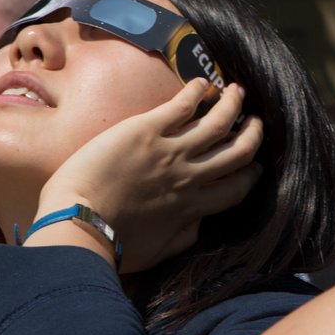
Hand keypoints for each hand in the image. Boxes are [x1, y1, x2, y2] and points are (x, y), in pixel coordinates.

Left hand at [37, 80, 263, 273]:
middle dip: (252, 134)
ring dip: (232, 105)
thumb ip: (184, 236)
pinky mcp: (147, 131)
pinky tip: (202, 83)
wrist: (79, 224)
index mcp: (193, 207)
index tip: (256, 165)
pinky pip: (182, 106)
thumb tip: (199, 223)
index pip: (237, 187)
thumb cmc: (113, 245)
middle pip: (238, 151)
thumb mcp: (158, 251)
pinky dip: (197, 92)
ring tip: (237, 92)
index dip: (251, 173)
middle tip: (255, 122)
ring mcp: (171, 152)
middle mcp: (190, 177)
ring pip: (218, 123)